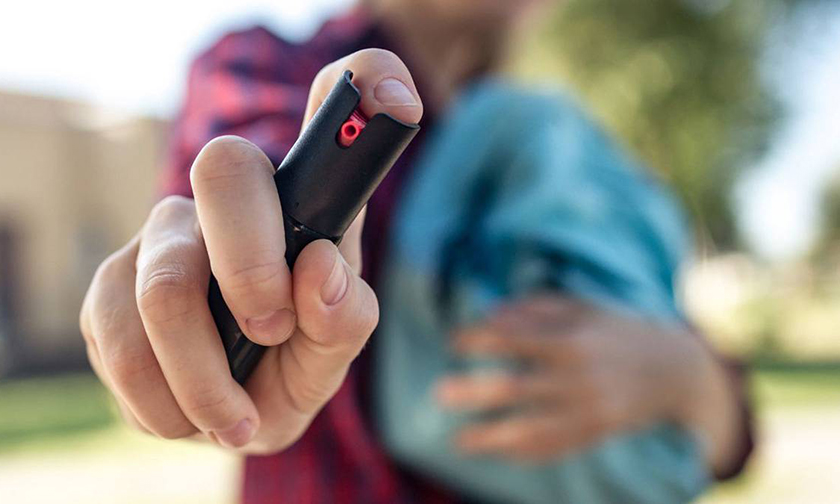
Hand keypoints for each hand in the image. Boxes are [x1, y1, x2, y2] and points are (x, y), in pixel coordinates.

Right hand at [79, 49, 422, 452]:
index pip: (334, 105)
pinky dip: (159, 398)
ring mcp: (162, 234)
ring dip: (202, 374)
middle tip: (273, 333)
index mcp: (303, 201)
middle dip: (250, 267)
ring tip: (234, 418)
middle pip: (224, 165)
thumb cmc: (293, 362)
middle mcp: (230, 198)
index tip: (398, 106)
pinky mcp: (109, 285)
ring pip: (162, 279)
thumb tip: (317, 269)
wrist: (229, 414)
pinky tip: (187, 415)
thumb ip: (344, 317)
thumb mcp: (333, 351)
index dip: (366, 83)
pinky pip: (117, 334)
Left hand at [436, 296, 731, 463]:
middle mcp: (577, 378)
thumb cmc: (616, 329)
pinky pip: (554, 448)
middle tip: (439, 393)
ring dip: (492, 436)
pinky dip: (523, 453)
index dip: (479, 340)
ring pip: (532, 429)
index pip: (514, 340)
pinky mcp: (595, 434)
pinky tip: (497, 451)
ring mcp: (587, 411)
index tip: (454, 342)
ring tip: (460, 440)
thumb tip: (488, 314)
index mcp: (571, 339)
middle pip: (517, 388)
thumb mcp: (582, 307)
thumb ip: (535, 308)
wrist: (674, 370)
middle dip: (475, 392)